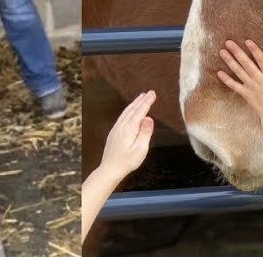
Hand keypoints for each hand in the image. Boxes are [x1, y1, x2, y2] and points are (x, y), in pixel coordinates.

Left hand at [82, 90, 156, 243]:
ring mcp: (116, 129)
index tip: (153, 93)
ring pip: (126, 112)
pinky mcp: (114, 133)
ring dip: (134, 104)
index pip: (140, 112)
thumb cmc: (127, 162)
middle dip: (141, 100)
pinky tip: (130, 111)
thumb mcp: (140, 149)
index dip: (147, 102)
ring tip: (141, 97)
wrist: (110, 170)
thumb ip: (145, 133)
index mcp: (129, 129)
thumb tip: (149, 118)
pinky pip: (122, 117)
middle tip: (149, 92)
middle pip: (132, 110)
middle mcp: (121, 126)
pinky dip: (128, 110)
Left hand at [217, 39, 262, 128]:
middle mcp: (258, 80)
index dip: (254, 50)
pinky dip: (226, 80)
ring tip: (222, 52)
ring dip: (230, 62)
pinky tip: (219, 73)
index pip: (261, 60)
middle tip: (228, 42)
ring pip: (238, 72)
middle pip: (246, 63)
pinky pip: (234, 86)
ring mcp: (250, 86)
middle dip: (237, 52)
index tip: (247, 41)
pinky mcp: (245, 93)